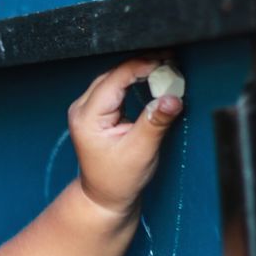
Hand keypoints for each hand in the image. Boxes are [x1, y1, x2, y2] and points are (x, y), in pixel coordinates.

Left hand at [67, 56, 182, 215]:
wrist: (104, 196)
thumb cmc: (118, 179)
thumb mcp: (140, 152)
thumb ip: (155, 122)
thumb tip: (173, 98)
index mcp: (87, 117)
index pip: (116, 79)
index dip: (142, 65)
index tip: (167, 60)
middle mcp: (82, 109)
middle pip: (114, 74)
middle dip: (143, 64)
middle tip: (172, 60)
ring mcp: (87, 109)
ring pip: (115, 77)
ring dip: (140, 70)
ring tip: (166, 65)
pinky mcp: (97, 110)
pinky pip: (116, 86)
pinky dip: (135, 79)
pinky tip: (152, 75)